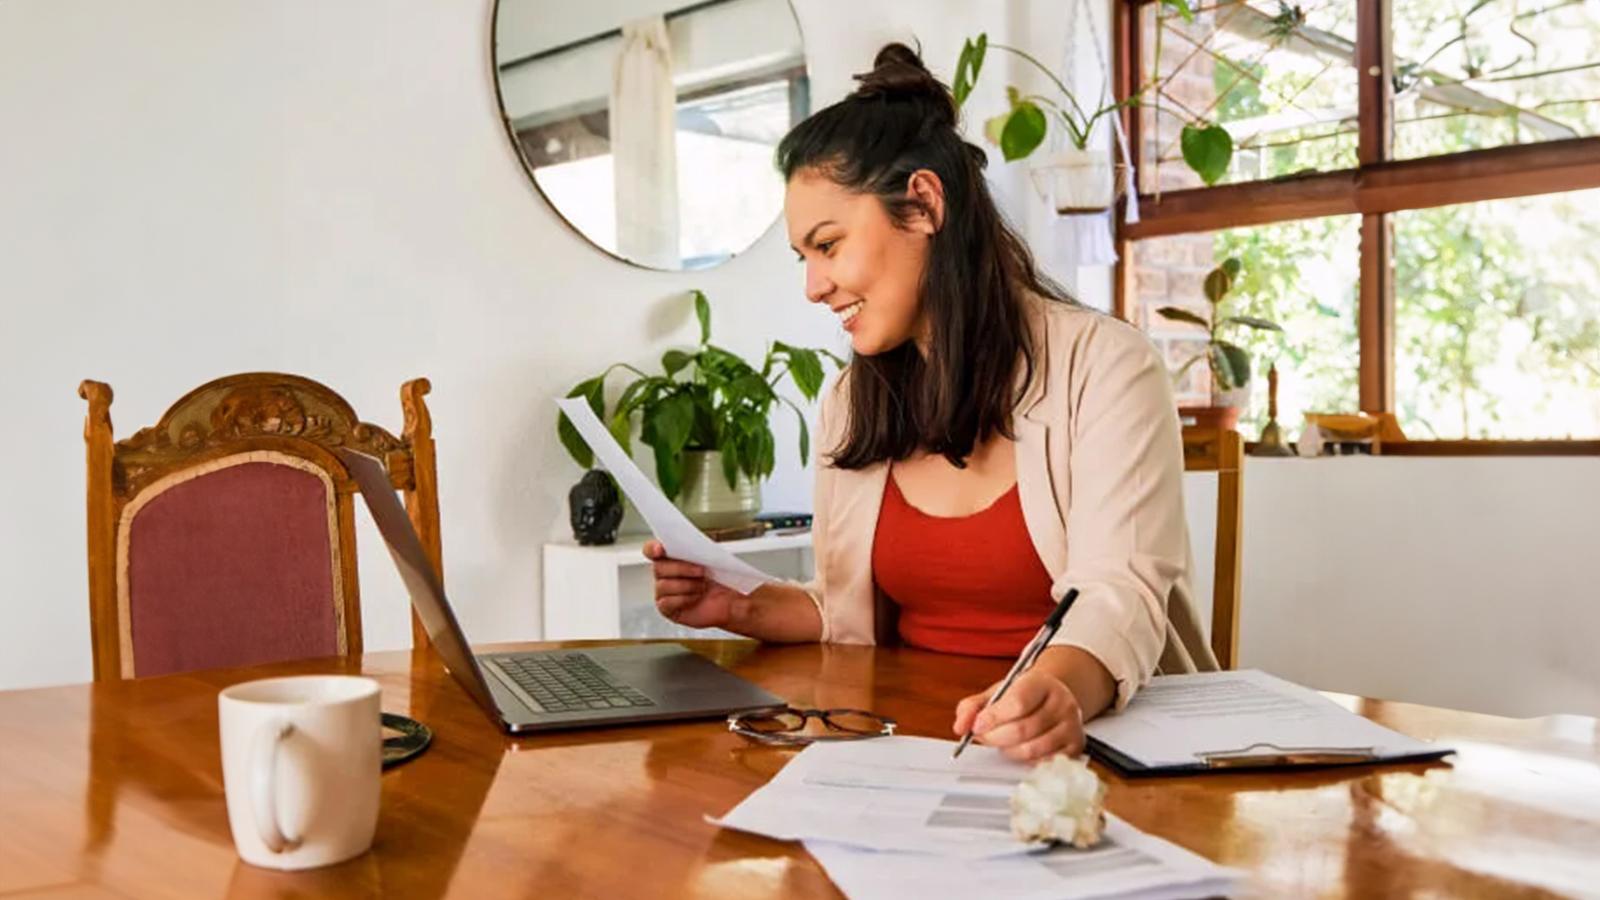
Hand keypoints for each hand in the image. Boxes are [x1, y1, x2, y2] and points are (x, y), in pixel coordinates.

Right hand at [643, 541, 740, 629]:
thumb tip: (694, 545)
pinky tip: (696, 597)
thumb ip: (701, 549)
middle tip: (702, 571)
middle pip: (658, 567)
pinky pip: (667, 602)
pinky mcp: (667, 608)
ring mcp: (663, 592)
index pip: (651, 549)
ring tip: (702, 586)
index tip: (660, 550)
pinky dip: (684, 599)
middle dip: (681, 568)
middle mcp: (663, 573)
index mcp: (671, 555)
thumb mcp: (715, 559)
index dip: (653, 549)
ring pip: (663, 585)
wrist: (729, 601)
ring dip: (686, 585)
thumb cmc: (721, 577)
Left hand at [952, 671, 1085, 762]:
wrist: (1054, 697)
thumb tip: (961, 726)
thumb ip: (973, 706)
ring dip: (1008, 750)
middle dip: (995, 737)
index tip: (976, 726)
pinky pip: (1043, 762)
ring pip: (1031, 750)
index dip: (993, 718)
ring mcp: (1072, 726)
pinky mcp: (1075, 747)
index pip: (1018, 703)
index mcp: (1042, 683)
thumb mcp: (997, 692)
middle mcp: (1062, 703)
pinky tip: (1020, 748)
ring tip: (1001, 741)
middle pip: (1022, 730)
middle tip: (983, 736)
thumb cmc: (1024, 696)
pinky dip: (1025, 760)